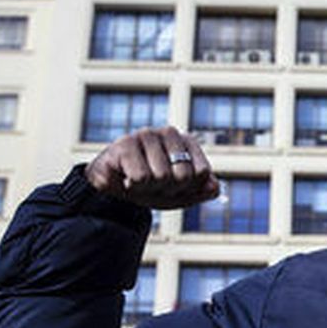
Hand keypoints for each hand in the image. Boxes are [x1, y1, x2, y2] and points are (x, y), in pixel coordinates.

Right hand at [85, 126, 219, 208]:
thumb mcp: (180, 194)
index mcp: (187, 142)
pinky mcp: (125, 143)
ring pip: (161, 177)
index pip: (202, 173)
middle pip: (183, 176)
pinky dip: (133, 186)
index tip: (173, 186)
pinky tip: (125, 177)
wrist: (111, 190)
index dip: (188, 189)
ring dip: (148, 188)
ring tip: (138, 180)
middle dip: (168, 189)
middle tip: (153, 184)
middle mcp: (170, 133)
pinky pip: (140, 177)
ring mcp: (147, 134)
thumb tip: (215, 187)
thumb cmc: (149, 188)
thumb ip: (202, 191)